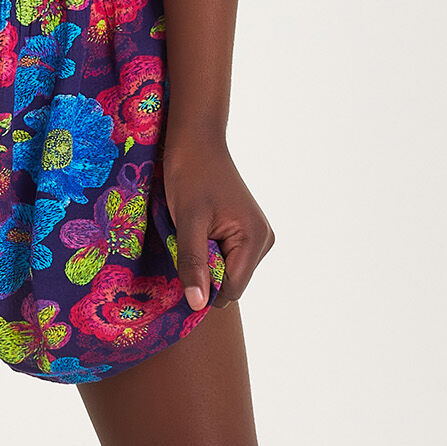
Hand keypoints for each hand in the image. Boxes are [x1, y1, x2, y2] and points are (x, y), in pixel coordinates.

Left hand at [162, 135, 274, 309]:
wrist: (197, 141)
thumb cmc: (191, 174)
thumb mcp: (188, 220)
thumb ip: (193, 263)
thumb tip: (197, 304)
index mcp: (255, 239)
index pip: (230, 290)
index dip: (203, 285)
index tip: (182, 262)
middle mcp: (264, 241)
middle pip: (229, 283)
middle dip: (204, 271)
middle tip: (187, 239)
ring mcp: (257, 236)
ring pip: (226, 272)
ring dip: (205, 260)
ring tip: (193, 230)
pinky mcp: (247, 232)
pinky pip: (226, 258)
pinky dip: (209, 251)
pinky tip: (200, 229)